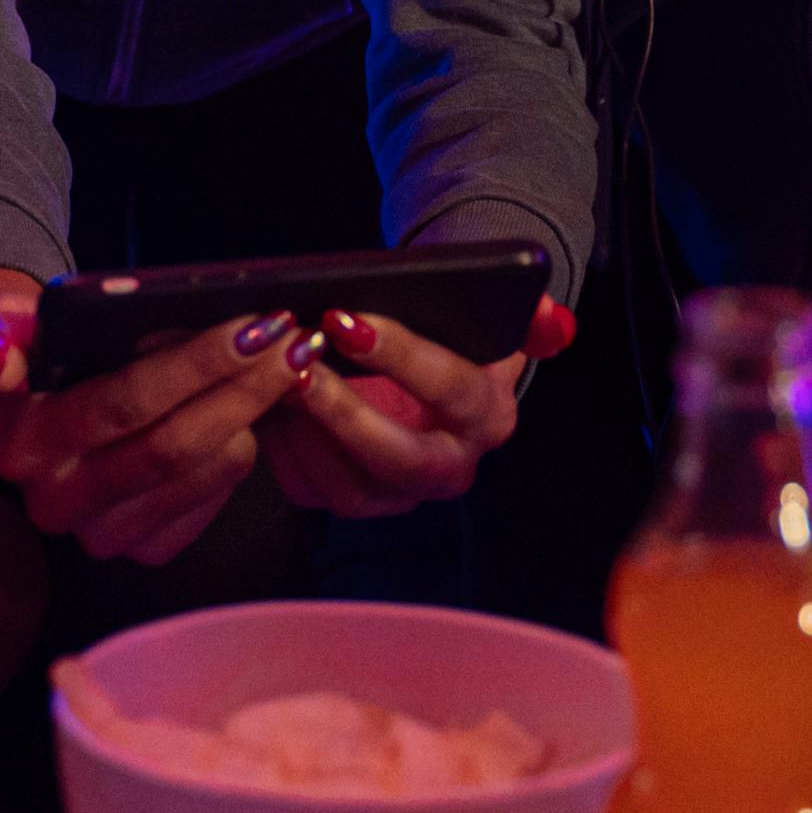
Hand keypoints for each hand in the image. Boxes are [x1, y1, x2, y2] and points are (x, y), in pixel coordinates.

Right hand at [0, 268, 305, 565]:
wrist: (25, 404)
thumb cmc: (31, 352)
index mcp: (23, 444)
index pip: (123, 403)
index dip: (195, 364)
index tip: (255, 326)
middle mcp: (55, 502)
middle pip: (173, 446)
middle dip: (243, 388)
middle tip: (294, 340)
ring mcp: (98, 535)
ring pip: (201, 475)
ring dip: (251, 416)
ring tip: (280, 365)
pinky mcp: (140, 550)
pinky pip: (211, 501)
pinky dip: (239, 452)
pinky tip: (248, 413)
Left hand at [262, 297, 575, 517]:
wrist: (422, 369)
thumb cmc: (447, 332)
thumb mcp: (489, 313)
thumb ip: (525, 315)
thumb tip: (551, 318)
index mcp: (488, 415)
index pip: (453, 388)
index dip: (400, 354)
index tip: (346, 319)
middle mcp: (450, 466)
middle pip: (402, 459)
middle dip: (347, 413)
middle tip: (301, 365)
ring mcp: (399, 493)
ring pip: (350, 490)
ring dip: (306, 438)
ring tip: (271, 383)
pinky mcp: (352, 498)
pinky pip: (311, 492)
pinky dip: (281, 454)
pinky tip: (260, 408)